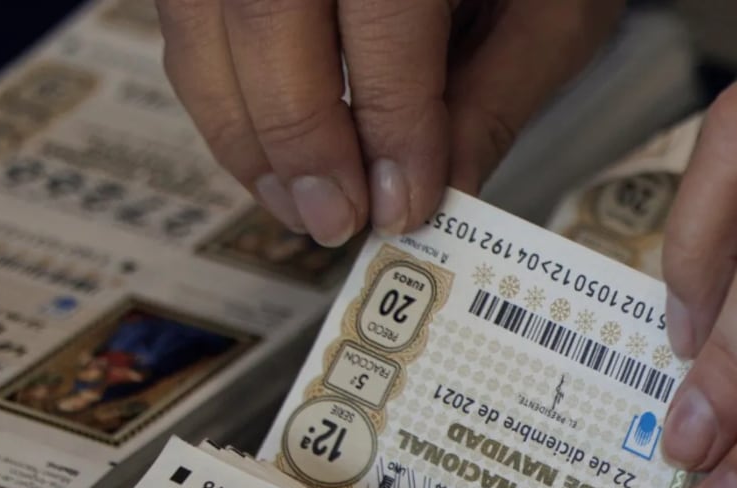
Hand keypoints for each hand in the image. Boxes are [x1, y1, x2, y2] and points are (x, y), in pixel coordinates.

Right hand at [157, 0, 621, 244]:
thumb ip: (492, 100)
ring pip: (204, 22)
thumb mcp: (548, 13)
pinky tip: (271, 156)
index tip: (403, 204)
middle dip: (298, 136)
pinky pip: (188, 19)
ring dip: (243, 130)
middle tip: (336, 219)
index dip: (390, 122)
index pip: (385, 17)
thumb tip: (434, 194)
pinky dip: (221, 96)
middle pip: (267, 13)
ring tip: (300, 204)